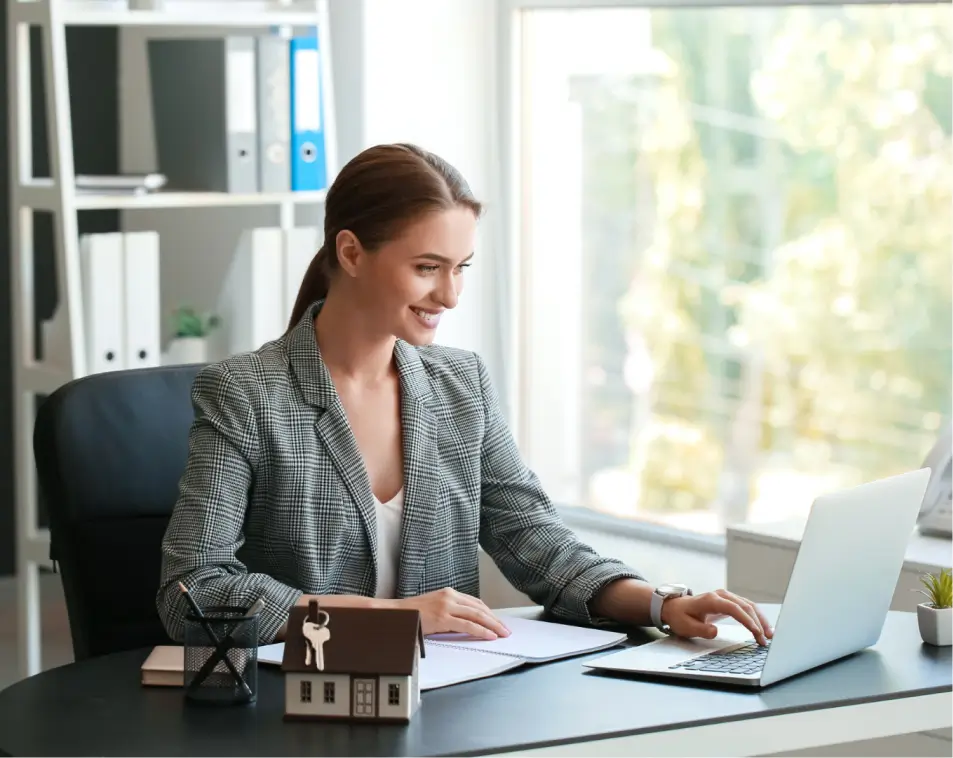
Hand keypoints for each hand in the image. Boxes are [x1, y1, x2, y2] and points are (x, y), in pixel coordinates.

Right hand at [391, 588, 511, 640]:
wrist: (395, 613)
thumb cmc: (413, 613)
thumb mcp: (434, 607)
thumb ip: (450, 611)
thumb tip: (465, 623)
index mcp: (449, 593)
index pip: (475, 602)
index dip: (489, 613)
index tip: (497, 621)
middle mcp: (450, 596)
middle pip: (480, 608)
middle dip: (495, 620)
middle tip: (506, 629)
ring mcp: (447, 606)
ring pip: (477, 615)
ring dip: (493, 625)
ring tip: (502, 634)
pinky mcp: (443, 618)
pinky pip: (467, 625)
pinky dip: (481, 631)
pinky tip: (489, 636)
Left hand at [661, 589, 772, 645]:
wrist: (674, 608)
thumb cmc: (680, 617)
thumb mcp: (686, 627)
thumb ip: (700, 630)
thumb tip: (715, 631)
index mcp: (711, 600)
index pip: (734, 608)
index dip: (747, 620)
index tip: (756, 632)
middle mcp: (720, 595)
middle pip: (745, 606)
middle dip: (758, 622)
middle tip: (766, 639)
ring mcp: (725, 596)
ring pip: (749, 605)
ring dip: (760, 619)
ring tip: (769, 635)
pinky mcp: (729, 601)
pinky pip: (746, 607)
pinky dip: (756, 616)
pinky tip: (763, 627)